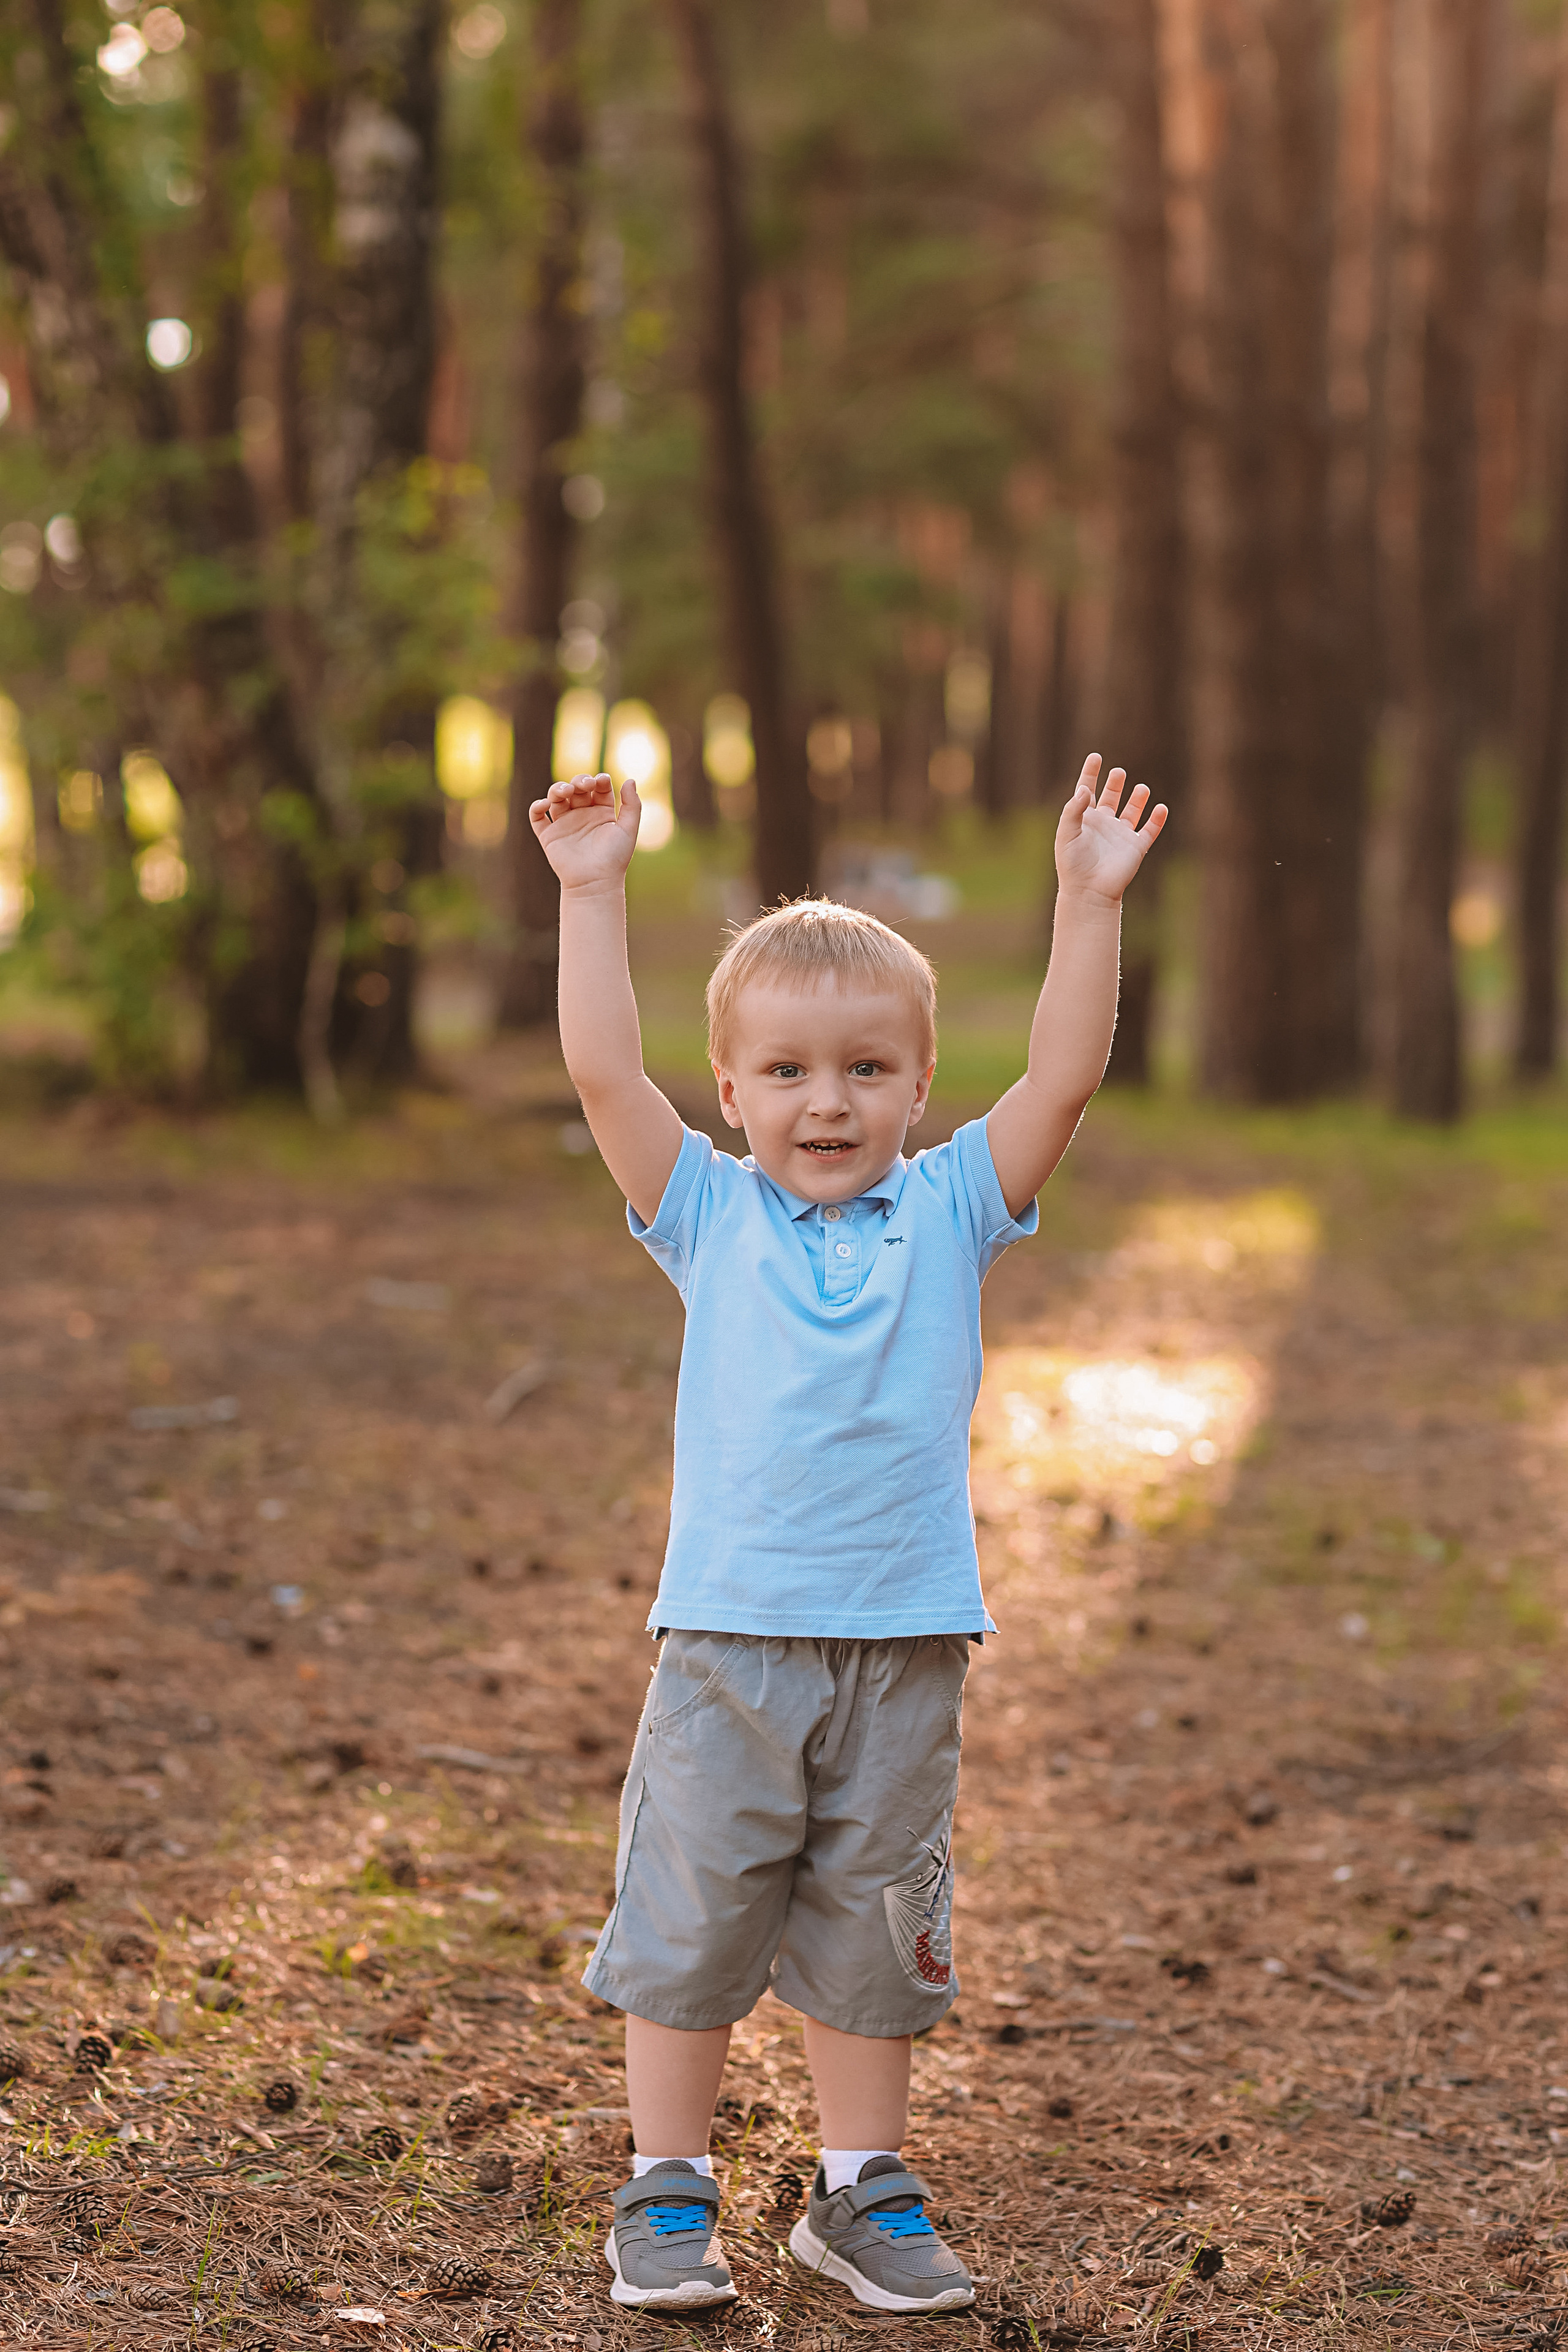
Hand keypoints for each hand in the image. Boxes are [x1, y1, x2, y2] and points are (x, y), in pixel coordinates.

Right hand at [529, 771, 641, 890]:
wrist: (595, 882)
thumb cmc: (614, 858)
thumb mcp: (628, 829)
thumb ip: (632, 805)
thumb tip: (630, 780)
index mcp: (601, 813)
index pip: (598, 788)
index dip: (598, 780)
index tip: (601, 780)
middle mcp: (582, 815)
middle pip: (576, 788)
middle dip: (579, 781)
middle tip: (584, 785)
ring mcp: (564, 824)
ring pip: (556, 798)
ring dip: (558, 789)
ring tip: (565, 791)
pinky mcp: (549, 835)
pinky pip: (537, 817)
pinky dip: (536, 807)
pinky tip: (545, 804)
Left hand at [1054, 753, 1166, 903]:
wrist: (1089, 891)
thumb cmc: (1073, 864)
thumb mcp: (1067, 833)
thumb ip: (1073, 809)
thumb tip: (1085, 788)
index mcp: (1084, 820)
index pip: (1088, 791)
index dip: (1091, 773)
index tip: (1096, 756)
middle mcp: (1103, 825)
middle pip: (1110, 798)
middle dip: (1115, 784)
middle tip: (1118, 772)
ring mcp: (1120, 835)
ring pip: (1132, 811)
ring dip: (1137, 799)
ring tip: (1141, 787)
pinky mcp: (1136, 847)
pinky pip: (1149, 830)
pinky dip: (1157, 819)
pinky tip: (1161, 808)